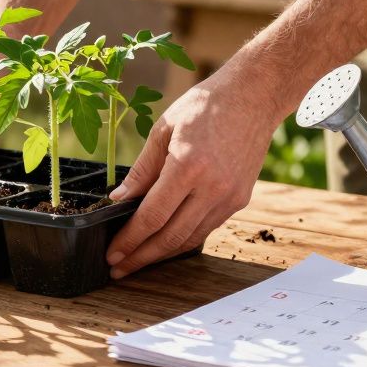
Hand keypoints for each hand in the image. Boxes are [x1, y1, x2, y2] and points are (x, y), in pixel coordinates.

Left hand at [105, 64, 281, 278]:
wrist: (253, 97)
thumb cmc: (204, 106)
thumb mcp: (163, 129)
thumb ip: (141, 170)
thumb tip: (119, 200)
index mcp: (188, 166)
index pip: (152, 216)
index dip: (129, 240)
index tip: (113, 254)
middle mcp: (212, 187)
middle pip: (171, 237)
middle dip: (141, 257)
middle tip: (119, 269)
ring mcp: (230, 197)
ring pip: (191, 239)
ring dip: (162, 254)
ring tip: (138, 260)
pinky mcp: (240, 199)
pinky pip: (207, 228)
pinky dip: (185, 238)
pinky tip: (166, 241)